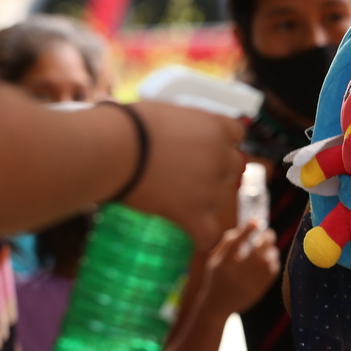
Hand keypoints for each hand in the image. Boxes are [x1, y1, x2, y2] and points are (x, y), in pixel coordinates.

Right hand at [123, 101, 245, 250]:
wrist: (114, 148)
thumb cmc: (129, 126)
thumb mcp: (167, 114)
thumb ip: (185, 127)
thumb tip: (179, 136)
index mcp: (215, 127)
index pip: (236, 134)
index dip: (220, 143)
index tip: (204, 149)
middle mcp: (219, 156)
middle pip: (233, 167)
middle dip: (217, 171)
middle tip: (188, 175)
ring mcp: (209, 186)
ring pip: (221, 199)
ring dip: (205, 201)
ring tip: (175, 198)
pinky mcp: (193, 212)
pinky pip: (210, 233)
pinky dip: (203, 236)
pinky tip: (193, 233)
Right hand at [202, 221, 279, 315]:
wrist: (216, 306)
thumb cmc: (216, 277)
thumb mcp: (215, 260)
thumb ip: (228, 242)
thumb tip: (247, 225)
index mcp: (222, 265)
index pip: (235, 245)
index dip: (247, 232)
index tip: (256, 222)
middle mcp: (234, 275)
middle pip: (255, 253)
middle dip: (265, 239)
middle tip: (268, 233)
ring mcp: (247, 285)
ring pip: (267, 263)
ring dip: (271, 251)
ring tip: (270, 248)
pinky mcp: (257, 292)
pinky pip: (271, 274)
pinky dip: (274, 263)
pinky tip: (270, 260)